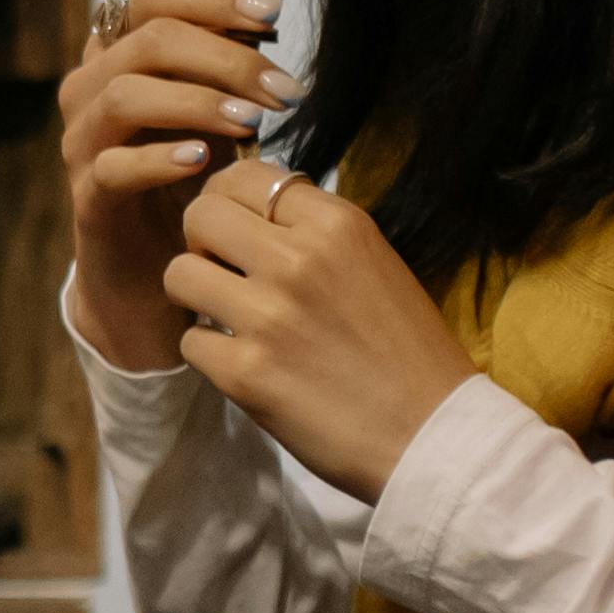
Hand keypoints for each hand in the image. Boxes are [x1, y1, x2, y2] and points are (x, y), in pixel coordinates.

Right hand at [61, 0, 286, 374]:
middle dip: (225, 56)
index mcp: (118, 53)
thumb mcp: (216, 106)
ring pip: (124, 94)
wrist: (155, 267)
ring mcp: (81, 143)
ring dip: (197, 101)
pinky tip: (205, 162)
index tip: (273, 12)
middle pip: (146, 39)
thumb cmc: (191, 178)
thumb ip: (227, 52)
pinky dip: (160, 160)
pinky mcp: (87, 197)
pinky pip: (113, 167)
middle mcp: (89, 88)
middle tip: (283, 88)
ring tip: (253, 122)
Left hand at [164, 159, 479, 501]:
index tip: (233, 227)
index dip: (227, 198)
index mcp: (338, 225)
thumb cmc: (409, 353)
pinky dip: (209, 353)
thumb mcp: (374, 264)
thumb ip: (315, 235)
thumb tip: (253, 213)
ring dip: (195, 296)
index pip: (247, 176)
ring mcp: (267, 315)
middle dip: (200, 241)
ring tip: (226, 317)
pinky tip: (243, 364)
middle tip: (221, 271)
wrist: (435, 436)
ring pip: (178, 273)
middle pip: (201, 214)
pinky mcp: (244, 372)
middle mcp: (298, 259)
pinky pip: (190, 341)